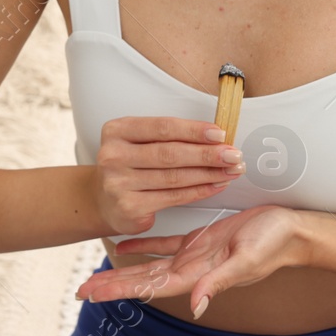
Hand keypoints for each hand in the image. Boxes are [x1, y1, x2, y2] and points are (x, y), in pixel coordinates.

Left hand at [74, 205, 306, 317]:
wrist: (292, 230)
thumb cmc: (274, 244)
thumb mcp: (246, 260)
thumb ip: (219, 282)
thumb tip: (196, 306)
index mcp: (198, 276)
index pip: (150, 288)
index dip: (120, 290)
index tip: (92, 294)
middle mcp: (190, 270)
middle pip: (143, 280)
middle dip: (112, 285)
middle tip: (80, 289)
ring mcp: (194, 256)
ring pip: (149, 265)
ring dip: (123, 269)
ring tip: (95, 274)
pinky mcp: (201, 240)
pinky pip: (165, 244)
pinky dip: (144, 244)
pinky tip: (125, 243)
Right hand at [89, 116, 246, 235]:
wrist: (102, 199)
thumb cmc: (129, 164)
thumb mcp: (137, 141)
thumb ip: (167, 136)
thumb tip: (214, 136)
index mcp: (117, 131)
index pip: (162, 128)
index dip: (194, 131)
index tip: (220, 134)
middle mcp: (113, 156)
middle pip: (170, 153)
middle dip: (207, 154)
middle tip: (233, 154)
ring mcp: (119, 184)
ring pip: (174, 178)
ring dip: (208, 174)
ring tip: (231, 170)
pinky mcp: (129, 208)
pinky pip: (173, 198)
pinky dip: (199, 191)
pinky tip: (215, 185)